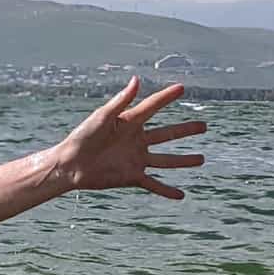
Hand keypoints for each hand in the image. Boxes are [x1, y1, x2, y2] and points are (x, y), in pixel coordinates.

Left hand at [58, 77, 206, 199]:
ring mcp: (136, 159)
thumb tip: (137, 79)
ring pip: (166, 160)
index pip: (152, 107)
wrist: (69, 165)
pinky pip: (153, 184)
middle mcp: (136, 140)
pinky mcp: (131, 176)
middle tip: (204, 126)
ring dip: (183, 160)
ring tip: (202, 159)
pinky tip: (181, 195)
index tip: (182, 88)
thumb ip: (121, 100)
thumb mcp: (102, 116)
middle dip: (185, 130)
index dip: (167, 97)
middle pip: (167, 134)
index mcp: (129, 122)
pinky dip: (167, 190)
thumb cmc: (82, 137)